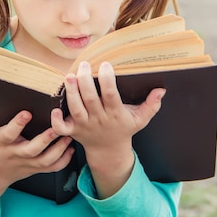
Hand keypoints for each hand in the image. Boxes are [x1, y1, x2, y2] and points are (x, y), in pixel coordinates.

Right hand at [0, 107, 73, 216]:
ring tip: (69, 136)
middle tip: (57, 127)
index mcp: (1, 144)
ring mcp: (27, 164)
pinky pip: (51, 168)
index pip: (9, 134)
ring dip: (59, 150)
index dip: (17, 124)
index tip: (26, 113)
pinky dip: (63, 161)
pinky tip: (71, 150)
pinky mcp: (35, 169)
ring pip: (45, 160)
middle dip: (46, 139)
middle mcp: (15, 154)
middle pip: (32, 150)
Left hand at [51, 61, 165, 197]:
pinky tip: (55, 106)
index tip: (105, 65)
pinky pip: (62, 128)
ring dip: (71, 93)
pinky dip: (56, 120)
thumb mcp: (140, 119)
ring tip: (69, 76)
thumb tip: (161, 90)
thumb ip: (151, 105)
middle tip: (83, 65)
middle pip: (90, 100)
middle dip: (85, 81)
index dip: (107, 80)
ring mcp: (84, 126)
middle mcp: (98, 119)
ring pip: (75, 109)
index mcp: (115, 114)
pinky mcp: (73, 131)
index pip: (110, 95)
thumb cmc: (124, 130)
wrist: (109, 152)